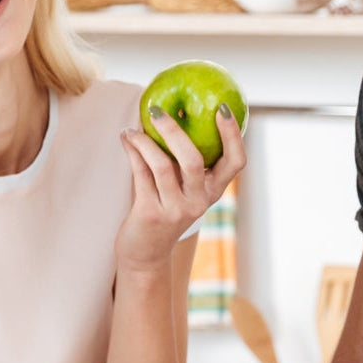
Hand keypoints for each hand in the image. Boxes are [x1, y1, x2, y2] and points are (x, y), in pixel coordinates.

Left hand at [115, 106, 244, 273]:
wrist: (146, 253)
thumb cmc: (164, 209)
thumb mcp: (182, 188)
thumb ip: (183, 160)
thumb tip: (173, 111)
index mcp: (212, 191)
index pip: (236, 162)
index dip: (233, 135)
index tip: (223, 108)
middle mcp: (199, 202)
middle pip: (194, 159)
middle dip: (175, 131)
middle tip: (157, 110)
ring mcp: (175, 210)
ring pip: (162, 165)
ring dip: (144, 141)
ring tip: (132, 128)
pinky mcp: (151, 214)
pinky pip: (141, 174)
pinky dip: (133, 152)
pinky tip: (126, 138)